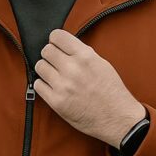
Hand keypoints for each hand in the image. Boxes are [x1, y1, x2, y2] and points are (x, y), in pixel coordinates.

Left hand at [32, 30, 145, 147]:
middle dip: (50, 55)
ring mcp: (63, 86)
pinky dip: (44, 85)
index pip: (57, 36)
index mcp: (85, 57)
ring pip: (39, 66)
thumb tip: (64, 45)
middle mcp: (73, 69)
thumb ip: (82, 53)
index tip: (57, 45)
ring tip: (55, 75)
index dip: (55, 40)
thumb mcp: (102, 64)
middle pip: (46, 50)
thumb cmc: (111, 91)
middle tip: (56, 62)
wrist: (118, 119)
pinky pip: (38, 85)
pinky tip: (53, 87)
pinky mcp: (56, 102)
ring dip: (46, 70)